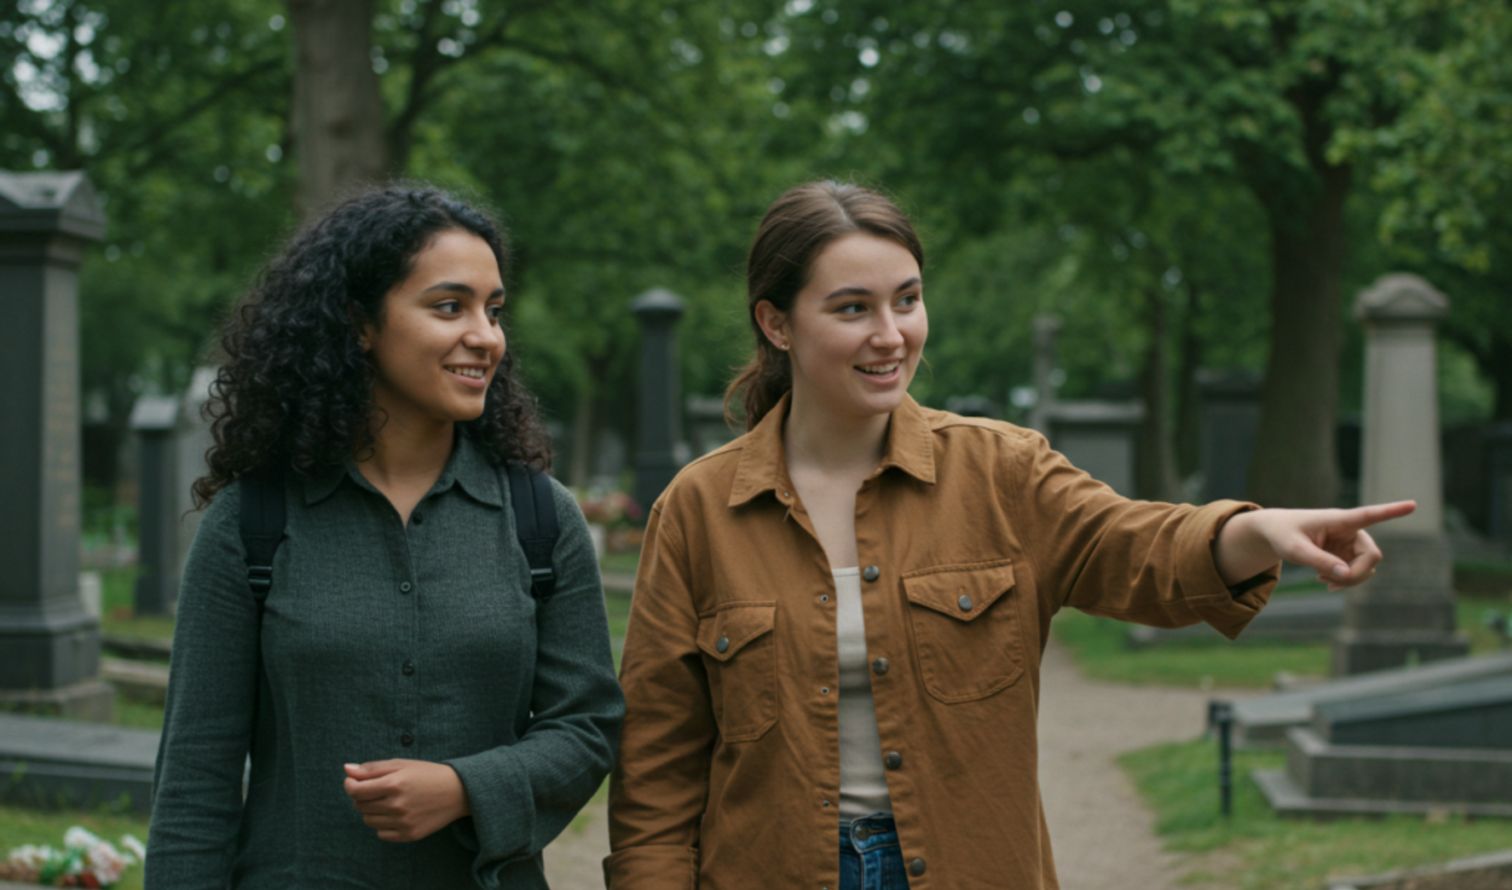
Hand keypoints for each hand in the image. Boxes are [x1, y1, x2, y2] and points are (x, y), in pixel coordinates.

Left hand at [342, 759, 471, 842]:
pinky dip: (384, 824)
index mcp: (394, 784)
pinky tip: (397, 813)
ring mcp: (403, 823)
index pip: (356, 791)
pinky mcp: (409, 835)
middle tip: (379, 789)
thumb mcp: (401, 764)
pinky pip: (381, 834)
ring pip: (368, 821)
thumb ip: (372, 768)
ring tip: (390, 801)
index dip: (350, 785)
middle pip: (360, 806)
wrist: (458, 791)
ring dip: (373, 810)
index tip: (353, 781)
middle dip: (364, 797)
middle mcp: (397, 806)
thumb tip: (346, 770)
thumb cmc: (427, 774)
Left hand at [1214, 501, 1416, 591]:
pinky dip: (1346, 581)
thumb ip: (1320, 561)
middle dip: (1356, 574)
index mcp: (1339, 520)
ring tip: (1324, 582)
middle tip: (1331, 583)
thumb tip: (1346, 575)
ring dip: (1351, 580)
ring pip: (1367, 567)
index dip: (1391, 511)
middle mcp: (1351, 530)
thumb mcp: (1294, 550)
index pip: (1369, 514)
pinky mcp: (1347, 553)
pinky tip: (1328, 583)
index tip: (1414, 504)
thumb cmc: (1283, 535)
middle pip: (1371, 556)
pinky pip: (1358, 572)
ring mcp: (1351, 543)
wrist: (1275, 533)